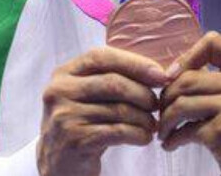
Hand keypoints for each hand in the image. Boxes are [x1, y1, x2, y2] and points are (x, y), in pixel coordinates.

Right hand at [37, 47, 168, 175]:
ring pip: (118, 109)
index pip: (101, 56)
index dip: (134, 63)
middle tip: (156, 105)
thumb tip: (158, 72)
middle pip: (113, 83)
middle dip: (142, 93)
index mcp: (63, 73)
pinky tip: (144, 138)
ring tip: (152, 124)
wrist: (59, 163)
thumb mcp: (89, 95)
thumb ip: (112, 77)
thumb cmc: (83, 123)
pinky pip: (117, 132)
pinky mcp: (74, 140)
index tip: (160, 75)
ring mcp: (64, 116)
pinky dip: (138, 134)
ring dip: (143, 118)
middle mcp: (59, 91)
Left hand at [158, 31, 220, 175]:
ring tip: (164, 130)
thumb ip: (220, 81)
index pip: (213, 43)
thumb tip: (175, 73)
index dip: (186, 56)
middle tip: (162, 112)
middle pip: (187, 78)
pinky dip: (172, 138)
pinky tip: (171, 144)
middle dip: (166, 97)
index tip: (173, 76)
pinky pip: (184, 130)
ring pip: (180, 104)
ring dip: (165, 120)